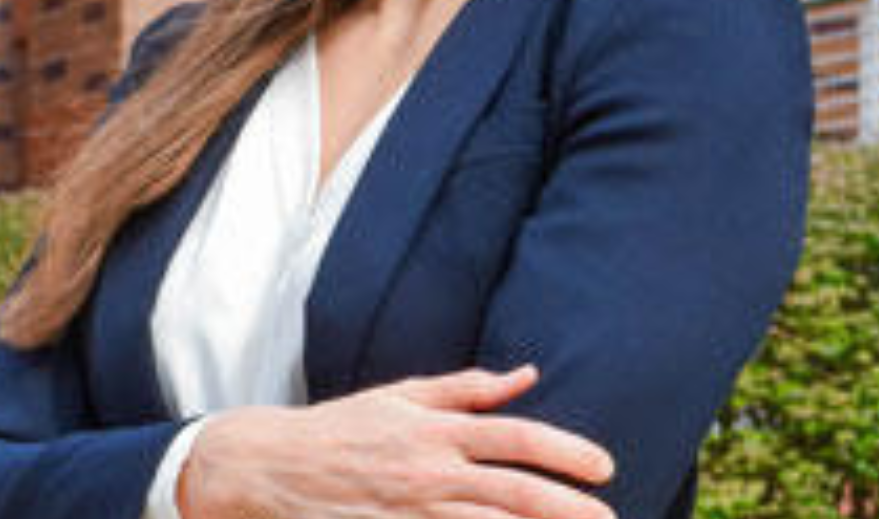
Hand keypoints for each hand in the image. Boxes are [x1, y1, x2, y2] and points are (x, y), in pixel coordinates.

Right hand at [176, 363, 616, 518]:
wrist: (274, 466)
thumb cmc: (345, 426)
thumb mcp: (404, 395)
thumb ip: (468, 388)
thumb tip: (527, 375)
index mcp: (436, 429)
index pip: (516, 437)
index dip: (565, 451)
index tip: (604, 468)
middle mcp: (430, 472)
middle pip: (515, 492)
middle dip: (568, 509)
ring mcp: (413, 513)